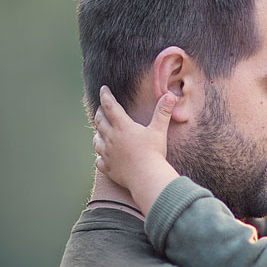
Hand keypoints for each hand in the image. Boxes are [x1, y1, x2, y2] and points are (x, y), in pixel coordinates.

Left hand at [93, 86, 179, 213]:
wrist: (146, 177)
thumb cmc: (153, 153)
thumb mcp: (159, 130)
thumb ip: (163, 112)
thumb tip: (170, 96)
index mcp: (122, 127)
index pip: (110, 106)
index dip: (105, 96)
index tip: (103, 89)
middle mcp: (111, 138)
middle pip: (100, 121)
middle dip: (100, 113)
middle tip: (101, 108)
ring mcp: (108, 154)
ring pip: (97, 140)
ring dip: (98, 134)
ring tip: (100, 131)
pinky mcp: (108, 168)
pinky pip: (99, 160)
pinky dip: (100, 156)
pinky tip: (102, 156)